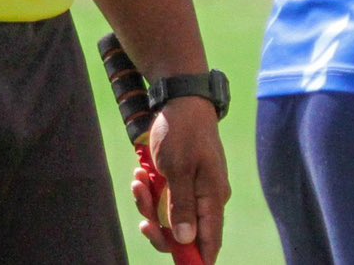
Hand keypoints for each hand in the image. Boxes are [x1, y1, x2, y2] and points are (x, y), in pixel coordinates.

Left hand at [131, 96, 228, 260]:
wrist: (181, 103)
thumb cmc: (183, 133)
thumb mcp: (179, 169)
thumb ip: (182, 206)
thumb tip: (187, 240)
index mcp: (213, 197)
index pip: (210, 241)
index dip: (197, 260)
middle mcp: (206, 199)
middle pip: (184, 236)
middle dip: (159, 229)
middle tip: (143, 222)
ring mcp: (193, 191)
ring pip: (168, 218)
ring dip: (148, 206)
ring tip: (140, 182)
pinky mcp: (180, 183)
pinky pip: (162, 201)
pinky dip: (149, 193)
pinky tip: (142, 176)